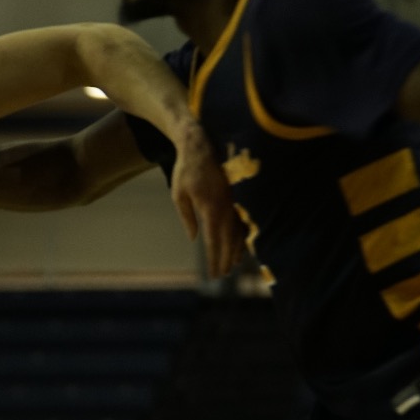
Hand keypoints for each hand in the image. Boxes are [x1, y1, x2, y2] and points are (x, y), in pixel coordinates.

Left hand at [170, 132, 245, 279]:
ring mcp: (234, 201)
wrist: (201, 145)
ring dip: (236, 250)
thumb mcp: (179, 195)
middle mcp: (226, 207)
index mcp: (210, 209)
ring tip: (233, 265)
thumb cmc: (186, 170)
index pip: (214, 241)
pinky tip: (240, 245)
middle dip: (226, 259)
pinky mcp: (237, 196)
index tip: (213, 274)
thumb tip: (195, 238)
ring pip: (238, 231)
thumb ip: (187, 218)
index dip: (214, 259)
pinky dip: (241, 235)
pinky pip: (241, 220)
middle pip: (229, 240)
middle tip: (222, 275)